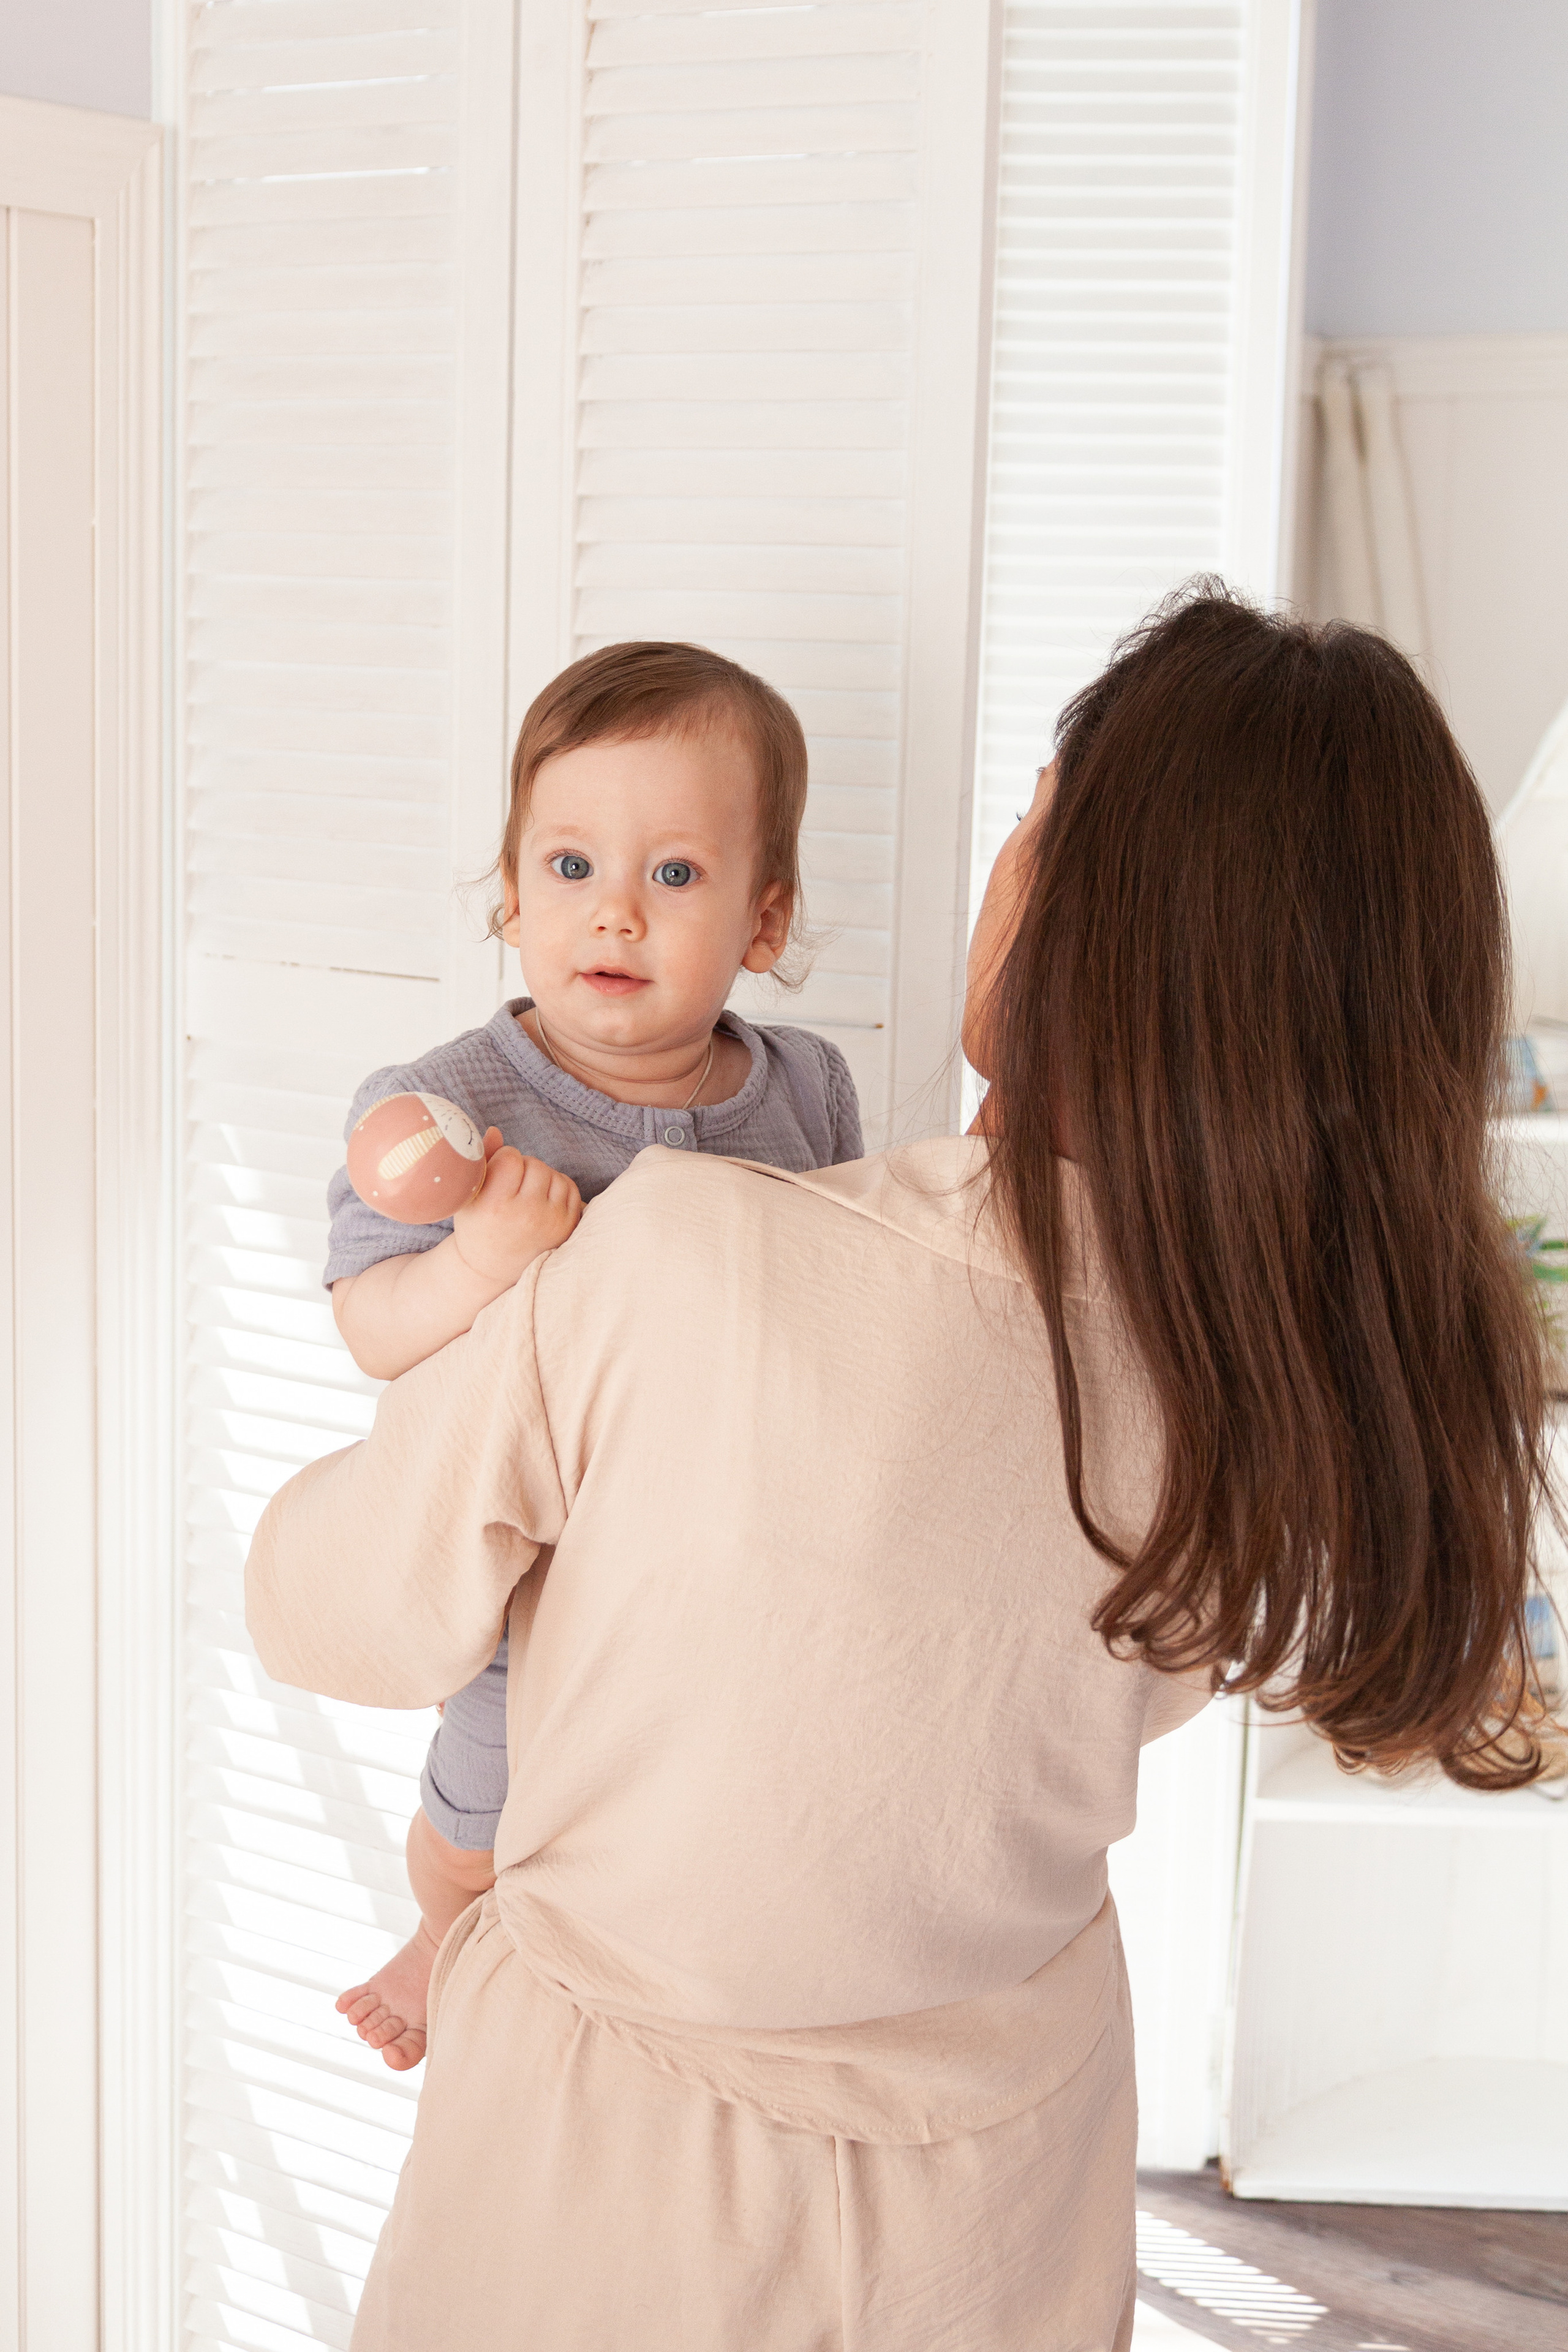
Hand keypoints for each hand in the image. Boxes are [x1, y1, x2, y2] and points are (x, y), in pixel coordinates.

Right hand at [450, 1130, 582, 1286]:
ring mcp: (551, 1222)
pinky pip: (570, 1188)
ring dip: (542, 1177)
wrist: (492, 1268)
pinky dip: (558, 1188)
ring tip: (526, 1194)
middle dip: (524, 1168)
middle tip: (513, 1186)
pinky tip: (542, 1200)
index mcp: (495, 1205)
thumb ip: (483, 1160)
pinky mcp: (567, 1227)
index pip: (511, 1158)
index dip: (505, 1159)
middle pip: (535, 1164)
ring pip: (554, 1174)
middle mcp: (526, 1214)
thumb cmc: (478, 1226)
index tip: (499, 1172)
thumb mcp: (469, 1196)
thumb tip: (496, 1130)